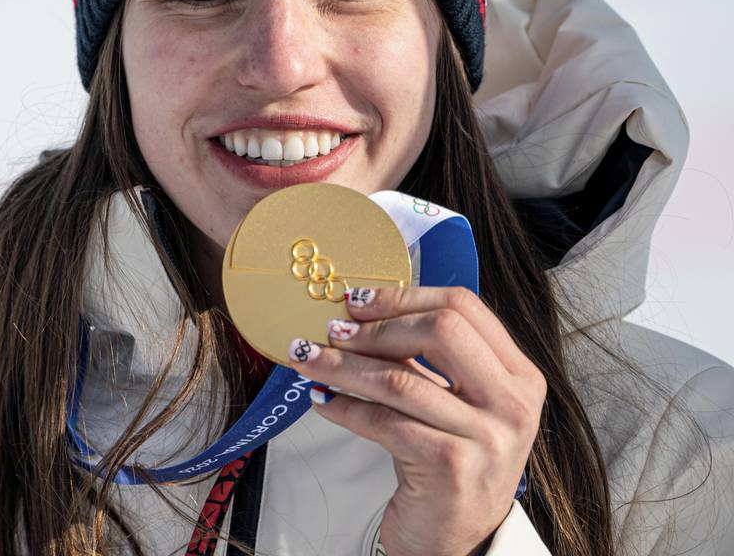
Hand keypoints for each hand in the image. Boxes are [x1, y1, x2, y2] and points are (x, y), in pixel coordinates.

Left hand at [286, 285, 545, 555]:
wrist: (458, 539)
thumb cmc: (450, 463)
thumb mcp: (454, 402)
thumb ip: (423, 357)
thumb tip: (361, 311)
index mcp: (519, 375)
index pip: (464, 307)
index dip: (404, 297)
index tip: (359, 300)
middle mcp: (513, 404)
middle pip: (441, 331)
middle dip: (376, 327)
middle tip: (332, 330)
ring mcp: (488, 437)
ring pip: (401, 379)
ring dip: (343, 365)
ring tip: (308, 358)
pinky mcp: (452, 467)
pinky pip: (384, 422)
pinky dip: (344, 407)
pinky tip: (322, 400)